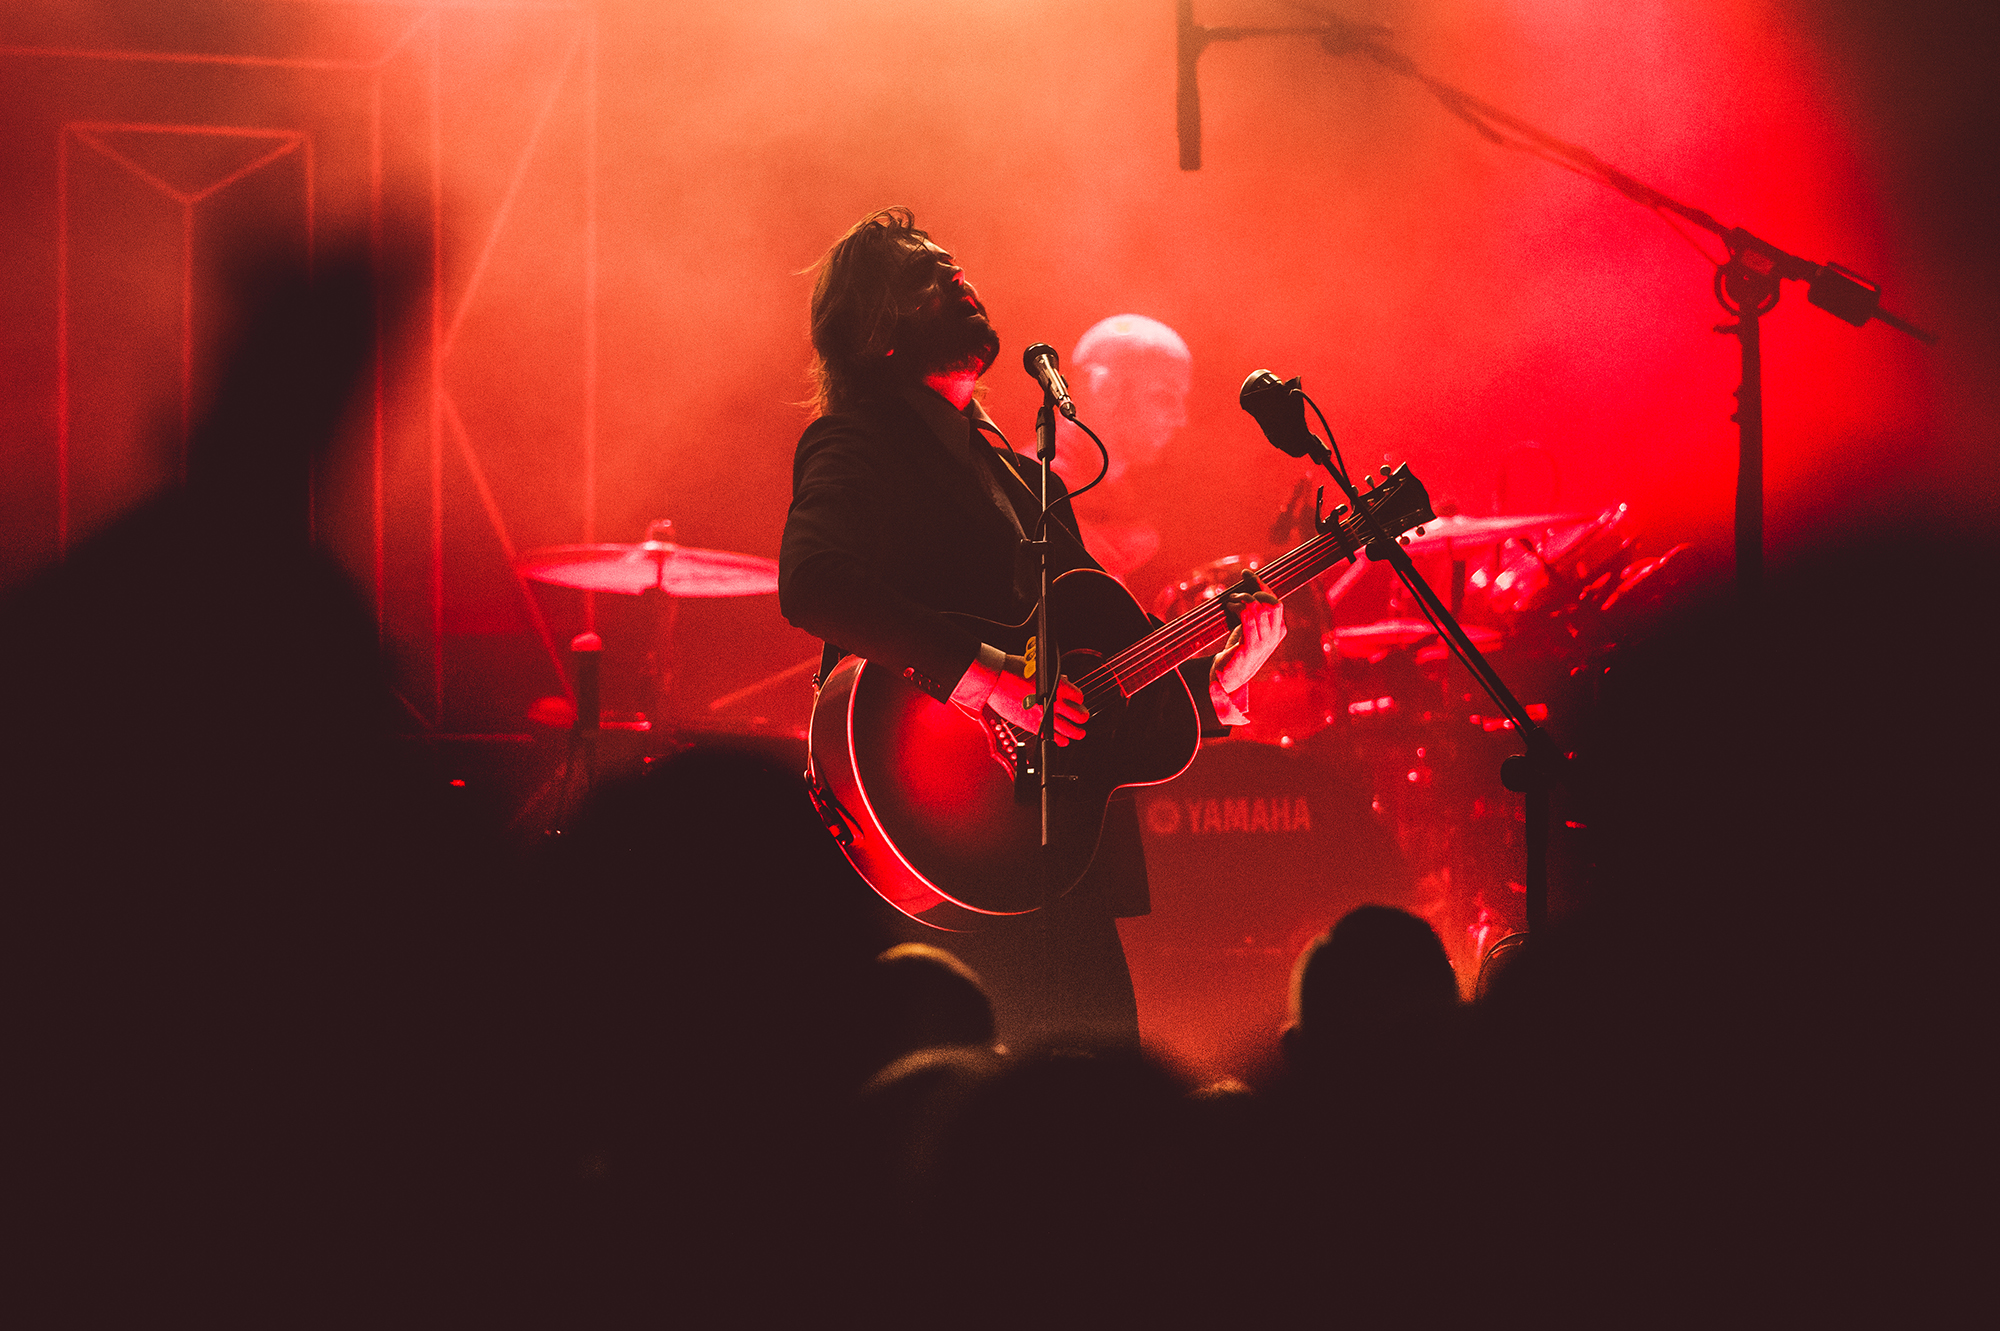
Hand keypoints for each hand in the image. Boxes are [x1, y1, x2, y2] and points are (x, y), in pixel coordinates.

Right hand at [988, 654, 1088, 744]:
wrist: (994, 678)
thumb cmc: (1012, 669)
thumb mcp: (1038, 668)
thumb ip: (1053, 677)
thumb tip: (1062, 680)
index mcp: (1057, 684)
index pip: (1078, 696)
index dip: (1078, 699)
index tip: (1077, 701)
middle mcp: (1053, 701)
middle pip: (1079, 714)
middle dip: (1083, 716)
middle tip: (1083, 718)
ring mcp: (1044, 715)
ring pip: (1069, 730)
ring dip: (1077, 732)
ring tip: (1079, 733)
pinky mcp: (1032, 725)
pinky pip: (1052, 737)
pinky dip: (1060, 740)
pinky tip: (1063, 741)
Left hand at [1214, 572, 1284, 695]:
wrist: (1227, 678)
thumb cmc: (1236, 650)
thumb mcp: (1248, 628)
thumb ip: (1252, 611)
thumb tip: (1246, 584)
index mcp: (1278, 630)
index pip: (1275, 601)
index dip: (1261, 584)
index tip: (1246, 573)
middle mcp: (1274, 636)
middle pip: (1272, 602)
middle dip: (1254, 591)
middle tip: (1237, 594)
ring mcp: (1264, 643)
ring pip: (1260, 608)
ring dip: (1243, 598)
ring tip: (1231, 601)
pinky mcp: (1249, 648)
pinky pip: (1248, 619)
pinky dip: (1238, 607)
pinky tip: (1230, 606)